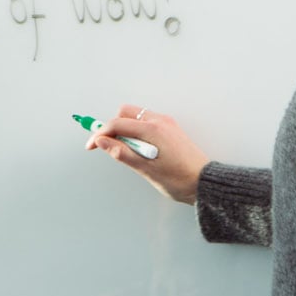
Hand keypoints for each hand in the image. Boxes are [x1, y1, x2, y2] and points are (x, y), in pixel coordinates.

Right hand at [82, 103, 209, 203]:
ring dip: (124, 129)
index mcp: (153, 130)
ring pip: (135, 117)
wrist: (205, 183)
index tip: (91, 145)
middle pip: (125, 113)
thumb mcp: (146, 169)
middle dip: (112, 127)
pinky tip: (139, 149)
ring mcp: (166, 124)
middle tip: (106, 146)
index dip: (100, 134)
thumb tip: (102, 142)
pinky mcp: (170, 129)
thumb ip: (122, 153)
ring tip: (126, 152)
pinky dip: (136, 132)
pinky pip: (146, 123)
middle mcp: (160, 121)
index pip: (117, 124)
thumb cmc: (180, 179)